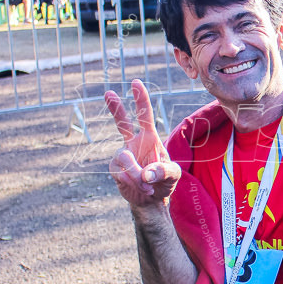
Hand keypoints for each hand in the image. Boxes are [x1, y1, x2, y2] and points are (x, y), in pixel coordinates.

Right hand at [105, 79, 180, 207]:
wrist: (151, 200)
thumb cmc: (164, 182)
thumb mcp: (173, 176)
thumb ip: (165, 171)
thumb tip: (147, 173)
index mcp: (150, 138)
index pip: (145, 115)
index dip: (141, 99)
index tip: (136, 83)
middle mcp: (134, 142)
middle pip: (122, 122)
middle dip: (115, 108)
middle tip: (109, 92)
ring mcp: (123, 154)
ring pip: (124, 158)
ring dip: (136, 174)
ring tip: (147, 185)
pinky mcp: (115, 169)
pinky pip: (120, 172)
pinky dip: (133, 182)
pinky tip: (141, 188)